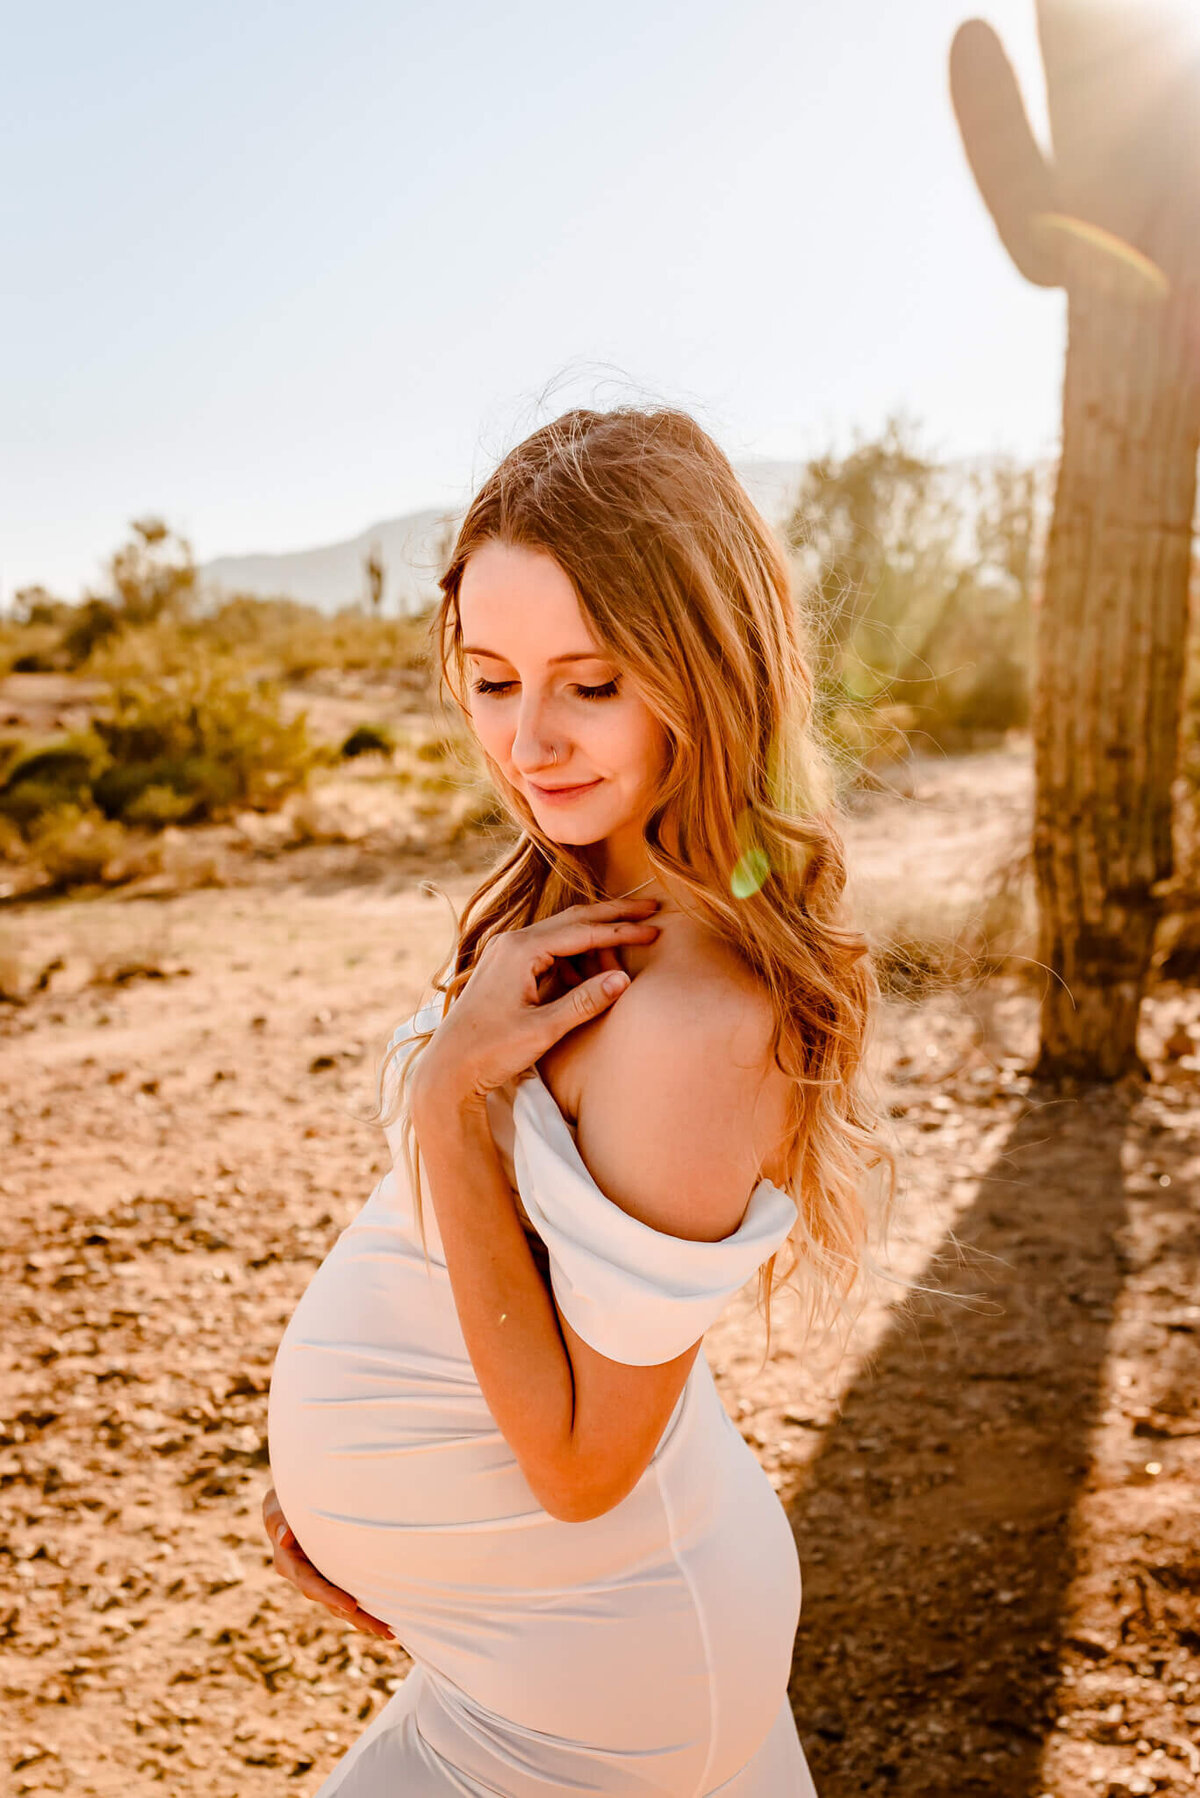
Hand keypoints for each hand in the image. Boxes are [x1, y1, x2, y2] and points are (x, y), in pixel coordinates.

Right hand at [262, 1486, 394, 1641]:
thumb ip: (279, 1521)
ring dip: (364, 1618)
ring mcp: (319, 1578)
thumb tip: (285, 1539)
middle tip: (382, 1629)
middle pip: (331, 1603)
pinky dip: (364, 1606)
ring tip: (390, 1631)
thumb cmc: (284, 1501)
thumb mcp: (276, 1506)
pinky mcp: (331, 1575)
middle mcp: (304, 1576)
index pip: (311, 1584)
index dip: (330, 1596)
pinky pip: (347, 1593)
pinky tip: (386, 1615)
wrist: (290, 1500)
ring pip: (341, 1604)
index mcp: (289, 1564)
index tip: (352, 1606)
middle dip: (356, 1617)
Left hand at [410, 894, 661, 1114]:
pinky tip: (592, 973)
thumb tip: (623, 979)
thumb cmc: (491, 1051)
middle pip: (574, 919)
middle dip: (614, 916)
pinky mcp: (504, 966)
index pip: (583, 931)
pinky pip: (548, 950)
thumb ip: (585, 1001)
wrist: (448, 1069)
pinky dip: (575, 956)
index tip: (654, 930)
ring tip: (625, 952)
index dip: (621, 931)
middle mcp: (511, 941)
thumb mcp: (544, 1030)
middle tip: (651, 911)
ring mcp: (505, 951)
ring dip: (594, 940)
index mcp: (520, 950)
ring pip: (561, 934)